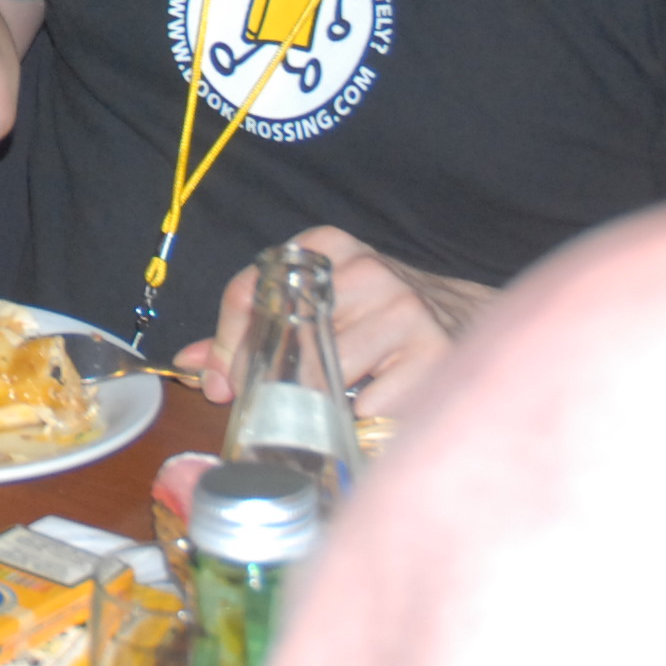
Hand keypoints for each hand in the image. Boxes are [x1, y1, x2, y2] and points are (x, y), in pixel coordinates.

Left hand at [176, 225, 491, 413]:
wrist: (476, 320)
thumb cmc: (382, 316)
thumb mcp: (323, 302)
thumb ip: (255, 329)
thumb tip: (188, 365)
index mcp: (329, 247)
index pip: (252, 290)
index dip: (226, 343)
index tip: (220, 383)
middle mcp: (367, 270)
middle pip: (285, 336)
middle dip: (264, 380)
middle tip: (261, 409)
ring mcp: (405, 309)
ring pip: (327, 373)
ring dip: (316, 404)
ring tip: (324, 410)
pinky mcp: (435, 351)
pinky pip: (371, 404)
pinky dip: (362, 418)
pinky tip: (370, 412)